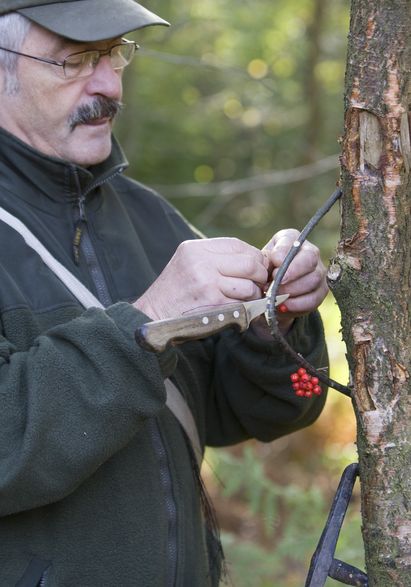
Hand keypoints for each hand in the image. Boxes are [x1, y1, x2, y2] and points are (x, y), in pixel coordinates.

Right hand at [134, 237, 268, 320]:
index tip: (258, 268)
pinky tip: (237, 309)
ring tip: (245, 299)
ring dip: (253, 295)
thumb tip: (255, 259)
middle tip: (259, 284)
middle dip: (260, 276)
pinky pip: (241, 304)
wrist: (153, 315)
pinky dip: (244, 309)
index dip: (254, 257)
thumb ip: (216, 258)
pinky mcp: (212, 304)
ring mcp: (207, 283)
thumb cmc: (176, 291)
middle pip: (249, 264)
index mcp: (197, 249)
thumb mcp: (189, 262)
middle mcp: (202, 262)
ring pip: (248, 286)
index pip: (239, 245)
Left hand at [261, 228, 328, 331]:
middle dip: (291, 274)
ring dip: (292, 291)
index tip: (273, 264)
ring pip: (313, 279)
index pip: (292, 242)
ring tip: (275, 297)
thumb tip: (276, 268)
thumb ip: (265, 262)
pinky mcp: (321, 291)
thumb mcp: (260, 264)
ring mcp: (319, 271)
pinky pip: (314, 298)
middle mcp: (310, 251)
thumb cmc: (264, 272)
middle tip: (273, 285)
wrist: (269, 292)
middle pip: (309, 259)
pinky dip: (297, 305)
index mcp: (291, 239)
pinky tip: (283, 306)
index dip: (283, 254)